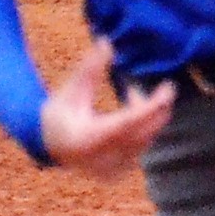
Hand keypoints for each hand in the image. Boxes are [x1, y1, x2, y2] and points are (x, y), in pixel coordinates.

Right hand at [37, 37, 175, 180]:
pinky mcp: (118, 173)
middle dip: (157, 111)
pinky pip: (140, 149)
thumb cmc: (59, 114)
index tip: (167, 90)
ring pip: (145, 142)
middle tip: (165, 88)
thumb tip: (106, 42)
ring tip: (133, 94)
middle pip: (143, 134)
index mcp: (88, 139)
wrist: (48, 146)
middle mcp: (102, 159)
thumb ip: (89, 68)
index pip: (128, 123)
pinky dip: (143, 130)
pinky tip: (133, 112)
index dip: (150, 106)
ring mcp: (111, 170)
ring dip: (149, 118)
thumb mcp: (70, 90)